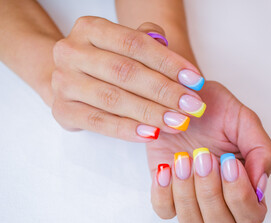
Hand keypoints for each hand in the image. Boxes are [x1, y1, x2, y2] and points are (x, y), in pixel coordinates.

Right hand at [51, 17, 206, 141]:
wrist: (71, 79)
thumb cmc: (108, 61)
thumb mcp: (126, 45)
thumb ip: (152, 45)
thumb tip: (181, 68)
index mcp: (89, 28)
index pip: (135, 44)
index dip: (169, 63)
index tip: (196, 81)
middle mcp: (70, 51)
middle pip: (125, 72)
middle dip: (165, 91)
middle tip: (192, 106)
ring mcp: (63, 82)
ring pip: (113, 98)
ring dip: (151, 113)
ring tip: (178, 122)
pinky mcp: (62, 110)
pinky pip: (99, 122)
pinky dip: (127, 129)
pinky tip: (152, 133)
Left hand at [148, 81, 270, 222]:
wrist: (181, 97)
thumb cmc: (214, 109)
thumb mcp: (244, 120)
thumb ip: (261, 150)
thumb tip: (260, 184)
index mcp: (245, 184)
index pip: (251, 216)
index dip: (240, 196)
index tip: (229, 162)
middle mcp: (219, 197)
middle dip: (211, 192)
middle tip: (204, 156)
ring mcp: (191, 196)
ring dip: (187, 193)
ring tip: (183, 159)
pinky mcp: (167, 190)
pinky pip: (164, 211)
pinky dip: (164, 192)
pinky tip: (167, 166)